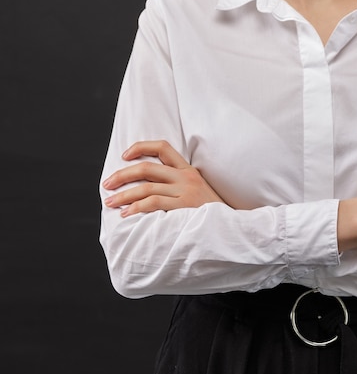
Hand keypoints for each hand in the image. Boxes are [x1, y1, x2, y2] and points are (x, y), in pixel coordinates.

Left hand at [102, 140, 223, 216]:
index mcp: (189, 170)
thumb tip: (148, 187)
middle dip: (122, 175)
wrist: (232, 227)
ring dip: (123, 195)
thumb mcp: (198, 191)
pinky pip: (153, 203)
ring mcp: (185, 192)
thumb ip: (178, 185)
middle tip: (106, 185)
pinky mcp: (183, 207)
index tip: (125, 156)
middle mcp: (186, 177)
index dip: (141, 147)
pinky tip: (126, 214)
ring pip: (145, 187)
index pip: (163, 147)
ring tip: (110, 203)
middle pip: (147, 168)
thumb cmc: (211, 213)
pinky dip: (136, 208)